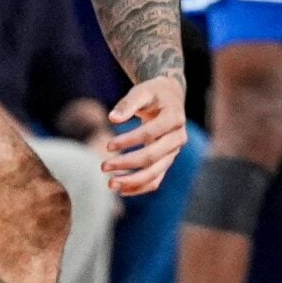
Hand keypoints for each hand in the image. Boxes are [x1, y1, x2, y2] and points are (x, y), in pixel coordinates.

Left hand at [100, 76, 187, 195]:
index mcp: (174, 118)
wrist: (169, 98)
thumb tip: (112, 118)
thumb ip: (127, 103)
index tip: (108, 145)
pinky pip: (156, 180)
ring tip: (110, 183)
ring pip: (155, 173)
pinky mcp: (167, 161)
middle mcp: (178, 137)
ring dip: (132, 181)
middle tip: (103, 166)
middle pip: (153, 157)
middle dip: (127, 163)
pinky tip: (121, 190)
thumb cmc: (153, 94)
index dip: (129, 141)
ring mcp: (174, 152)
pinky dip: (139, 188)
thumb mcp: (141, 91)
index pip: (150, 133)